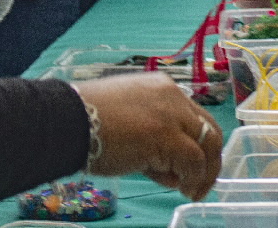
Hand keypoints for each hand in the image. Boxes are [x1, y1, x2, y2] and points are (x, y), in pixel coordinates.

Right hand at [75, 73, 220, 199]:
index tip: (190, 167)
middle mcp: (172, 96)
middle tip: (200, 184)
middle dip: (210, 160)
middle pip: (209, 129)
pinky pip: (193, 162)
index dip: (197, 144)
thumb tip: (167, 165)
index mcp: (162, 88)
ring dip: (203, 173)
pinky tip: (180, 188)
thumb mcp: (128, 120)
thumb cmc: (87, 122)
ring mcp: (171, 114)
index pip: (194, 117)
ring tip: (190, 190)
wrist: (67, 121)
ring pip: (207, 144)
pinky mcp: (166, 136)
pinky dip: (192, 178)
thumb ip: (152, 134)